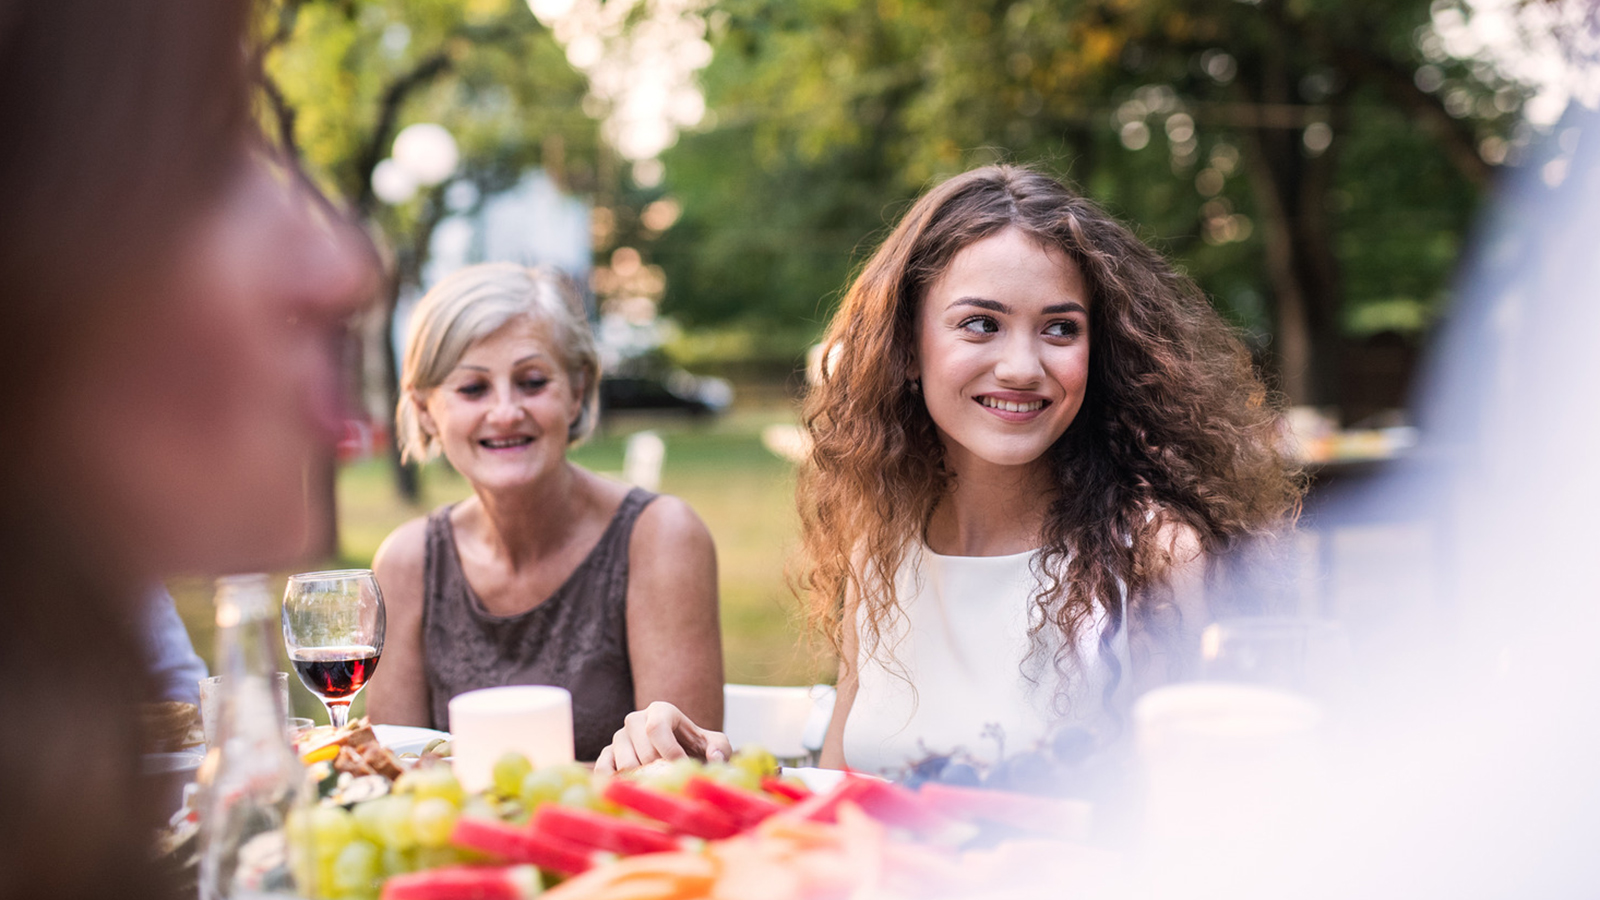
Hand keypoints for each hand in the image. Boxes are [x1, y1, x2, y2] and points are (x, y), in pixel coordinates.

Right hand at [594, 701, 733, 773]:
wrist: (679, 755)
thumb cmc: (696, 748)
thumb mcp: (715, 745)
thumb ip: (720, 748)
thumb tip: (714, 758)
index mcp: (660, 710)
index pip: (657, 727)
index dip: (670, 751)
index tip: (682, 768)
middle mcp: (635, 720)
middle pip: (642, 751)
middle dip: (659, 771)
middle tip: (672, 781)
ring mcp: (618, 737)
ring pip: (624, 764)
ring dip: (642, 780)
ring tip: (657, 786)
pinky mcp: (606, 755)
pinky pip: (604, 771)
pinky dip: (617, 784)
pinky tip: (633, 791)